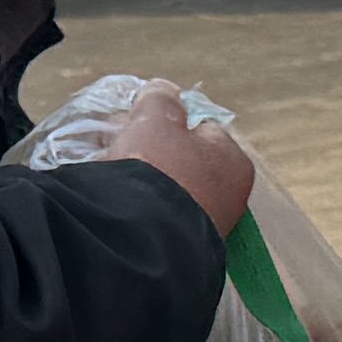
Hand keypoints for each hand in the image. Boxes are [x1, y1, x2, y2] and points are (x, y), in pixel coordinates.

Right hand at [105, 82, 257, 233]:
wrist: (139, 242)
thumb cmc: (156, 169)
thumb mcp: (155, 120)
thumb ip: (160, 99)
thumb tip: (164, 90)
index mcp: (233, 160)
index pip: (201, 128)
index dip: (166, 121)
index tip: (134, 123)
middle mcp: (229, 197)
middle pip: (183, 159)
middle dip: (151, 149)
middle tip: (113, 145)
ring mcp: (206, 228)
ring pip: (168, 190)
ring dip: (142, 180)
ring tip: (108, 175)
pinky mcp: (180, 250)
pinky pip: (156, 217)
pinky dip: (140, 208)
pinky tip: (115, 204)